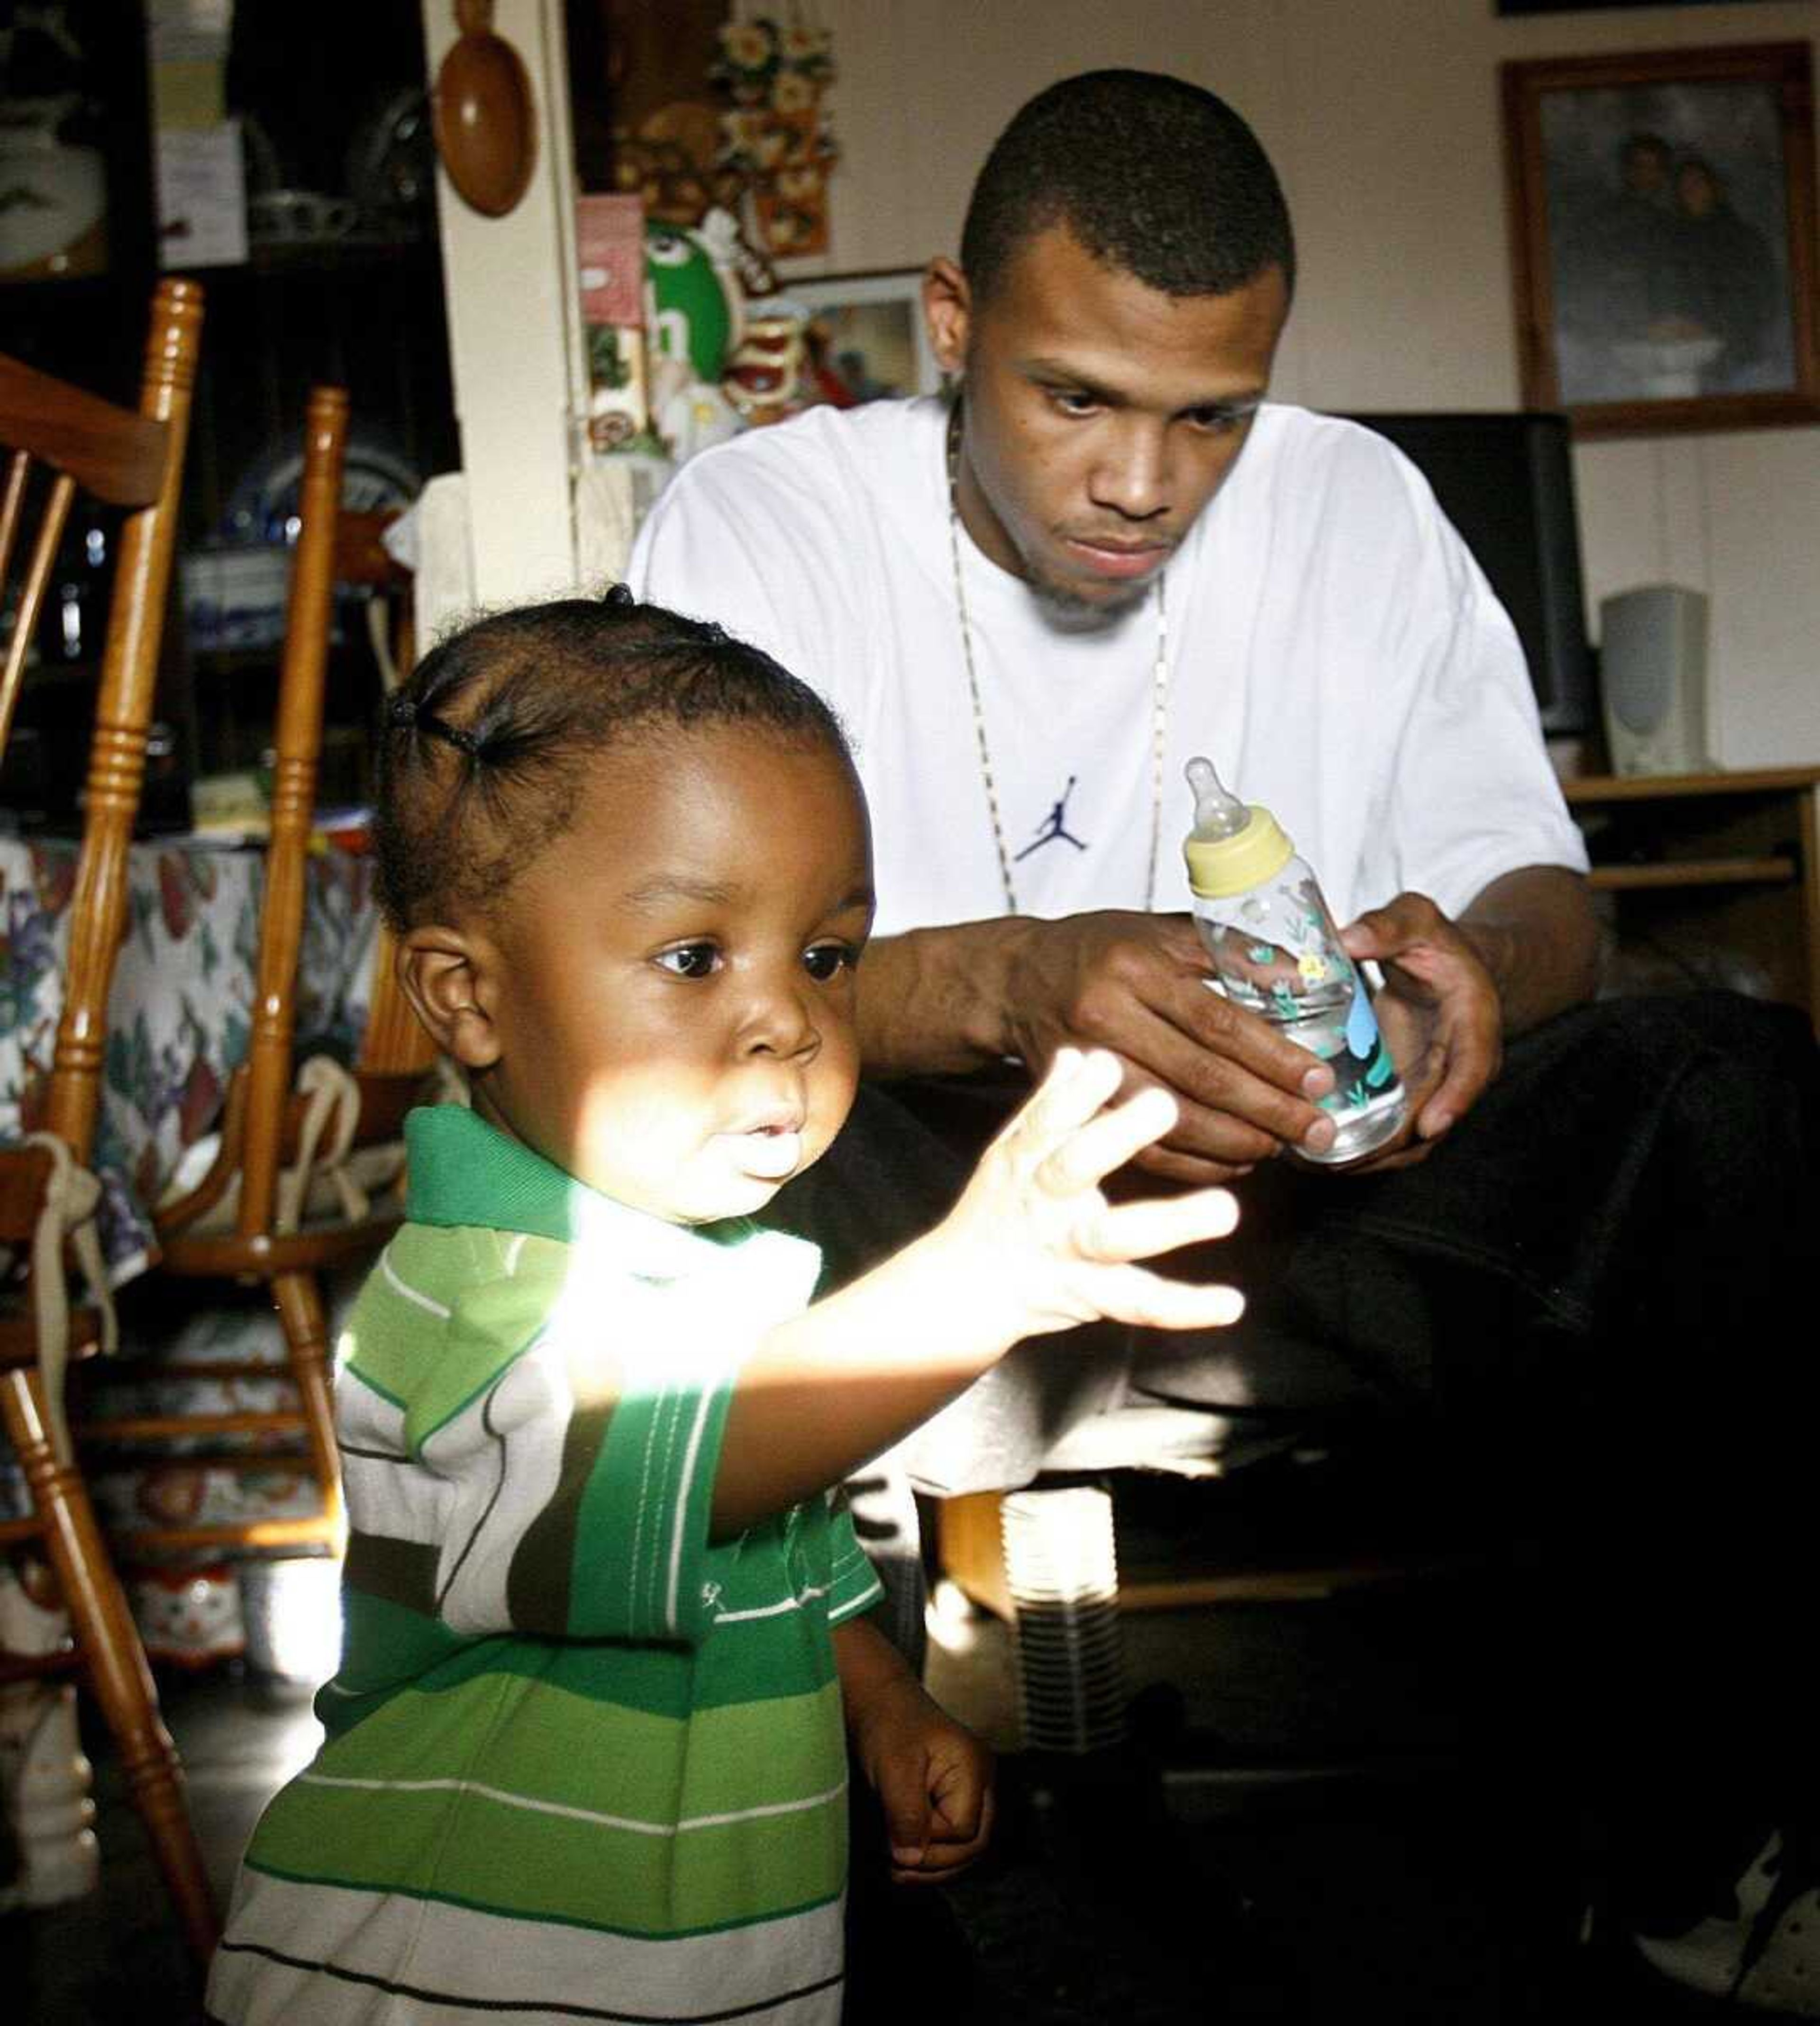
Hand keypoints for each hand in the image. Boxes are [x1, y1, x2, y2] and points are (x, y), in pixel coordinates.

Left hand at [850, 1671, 995, 1885]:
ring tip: (896, 1868)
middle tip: (894, 1868)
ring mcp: (971, 1793)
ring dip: (932, 1866)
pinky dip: (930, 1855)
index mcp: (974, 1767)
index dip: (931, 1840)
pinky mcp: (954, 1801)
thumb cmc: (887, 1724)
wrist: (879, 1702)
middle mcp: (981, 1783)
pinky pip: (953, 1842)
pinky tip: (904, 1858)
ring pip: (965, 1850)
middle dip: (934, 1863)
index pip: (965, 1830)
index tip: (895, 1835)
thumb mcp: (892, 1767)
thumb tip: (911, 1859)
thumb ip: (906, 1813)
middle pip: (974, 1845)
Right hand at [939, 1047, 1244, 1345]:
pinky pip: (1140, 1303)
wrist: (963, 1292)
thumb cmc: (997, 1209)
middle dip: (1117, 1135)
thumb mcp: (1009, 1152)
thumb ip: (1047, 1106)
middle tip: (1164, 1105)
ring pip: (1116, 1237)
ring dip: (1172, 1223)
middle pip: (1076, 1164)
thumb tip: (1077, 1054)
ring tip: (1226, 1210)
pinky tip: (1232, 1304)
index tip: (1110, 1062)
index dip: (1077, 1091)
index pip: (1048, 1116)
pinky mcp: (1090, 1296)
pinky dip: (1186, 1307)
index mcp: (1027, 1159)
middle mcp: (1046, 1202)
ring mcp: (1068, 1251)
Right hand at [1000, 911, 1342, 1183]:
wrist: (1018, 979)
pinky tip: (1234, 1160)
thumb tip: (1306, 978)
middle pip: (1200, 1077)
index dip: (1273, 1058)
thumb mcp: (1161, 930)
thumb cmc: (1101, 950)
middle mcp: (1106, 1016)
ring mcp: (1087, 1066)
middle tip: (1315, 1127)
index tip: (1318, 1079)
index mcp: (1135, 967)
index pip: (1218, 1022)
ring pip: (1171, 1121)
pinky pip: (1141, 1148)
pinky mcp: (1074, 1105)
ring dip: (1235, 1142)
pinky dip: (1194, 1163)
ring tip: (1281, 1145)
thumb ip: (1228, 950)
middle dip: (1268, 1110)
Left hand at [1339, 891, 1502, 1171]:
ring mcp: (1430, 1087)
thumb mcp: (1416, 919)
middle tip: (1341, 1158)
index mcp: (1472, 1022)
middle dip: (1391, 1146)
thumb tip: (1349, 938)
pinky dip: (1354, 1147)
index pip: (1472, 1067)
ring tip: (1314, 1163)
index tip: (1430, 1125)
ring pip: (1407, 1139)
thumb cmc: (1432, 942)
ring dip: (1366, 1157)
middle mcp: (1457, 1066)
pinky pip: (1386, 1132)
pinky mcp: (1404, 1097)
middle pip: (1433, 1119)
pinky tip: (1308, 1154)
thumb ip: (1389, 925)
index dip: (1455, 1098)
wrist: (1443, 967)